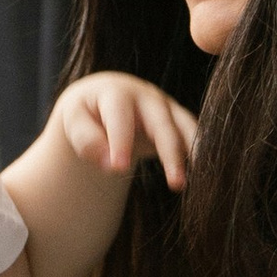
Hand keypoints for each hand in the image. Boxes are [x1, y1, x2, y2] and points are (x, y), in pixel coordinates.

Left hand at [52, 72, 198, 193]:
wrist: (102, 98)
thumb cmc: (86, 113)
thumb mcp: (74, 121)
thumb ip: (87, 140)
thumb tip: (110, 164)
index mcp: (116, 92)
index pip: (120, 117)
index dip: (120, 141)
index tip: (119, 168)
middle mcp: (146, 96)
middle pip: (162, 122)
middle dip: (170, 152)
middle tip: (176, 183)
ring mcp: (165, 106)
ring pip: (185, 126)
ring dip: (193, 152)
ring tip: (199, 177)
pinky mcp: (176, 118)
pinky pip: (192, 134)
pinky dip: (198, 152)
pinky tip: (202, 174)